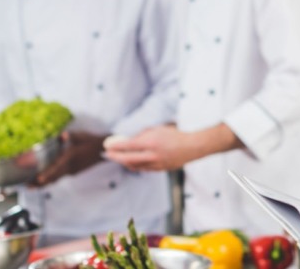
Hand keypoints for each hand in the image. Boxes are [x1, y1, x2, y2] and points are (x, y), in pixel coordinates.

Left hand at [33, 131, 108, 186]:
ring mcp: (72, 170)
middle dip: (40, 183)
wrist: (102, 150)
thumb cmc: (91, 141)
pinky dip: (50, 179)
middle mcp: (70, 166)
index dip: (48, 174)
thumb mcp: (80, 136)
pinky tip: (44, 179)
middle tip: (27, 186)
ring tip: (32, 186)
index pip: (57, 167)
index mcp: (70, 157)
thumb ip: (70, 135)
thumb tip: (62, 135)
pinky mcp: (73, 171)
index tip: (39, 179)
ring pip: (56, 178)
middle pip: (53, 177)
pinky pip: (59, 177)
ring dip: (44, 183)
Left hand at [102, 123, 241, 171]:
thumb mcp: (158, 129)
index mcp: (151, 142)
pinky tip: (131, 162)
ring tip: (118, 158)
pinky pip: (143, 169)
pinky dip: (135, 165)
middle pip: (128, 159)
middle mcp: (152, 155)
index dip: (116, 146)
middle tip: (108, 154)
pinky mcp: (159, 170)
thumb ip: (143, 135)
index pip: (128, 146)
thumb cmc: (175, 134)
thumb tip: (130, 140)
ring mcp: (155, 164)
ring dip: (124, 162)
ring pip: (134, 166)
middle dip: (116, 157)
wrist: (192, 147)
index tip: (107, 146)